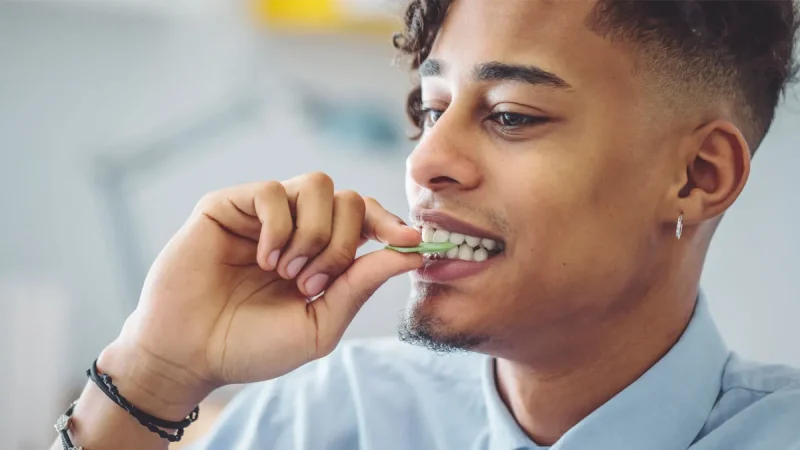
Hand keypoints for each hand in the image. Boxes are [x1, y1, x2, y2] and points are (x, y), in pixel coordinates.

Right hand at [100, 172, 421, 415]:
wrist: (191, 355)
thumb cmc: (253, 346)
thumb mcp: (320, 324)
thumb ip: (361, 285)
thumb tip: (412, 254)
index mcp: (321, 253)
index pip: (366, 218)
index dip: (391, 224)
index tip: (411, 241)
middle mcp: (296, 227)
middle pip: (348, 199)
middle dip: (341, 244)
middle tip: (310, 284)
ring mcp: (263, 214)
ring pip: (317, 185)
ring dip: (312, 233)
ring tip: (285, 272)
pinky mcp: (228, 205)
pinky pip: (272, 191)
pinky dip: (278, 227)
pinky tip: (263, 258)